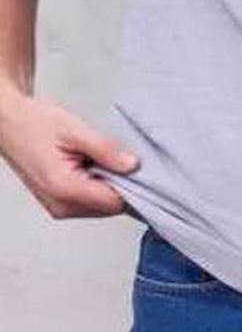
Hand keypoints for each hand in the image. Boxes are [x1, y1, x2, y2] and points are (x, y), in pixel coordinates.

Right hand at [0, 84, 139, 218]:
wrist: (9, 124)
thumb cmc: (35, 123)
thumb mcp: (76, 130)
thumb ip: (106, 150)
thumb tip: (132, 166)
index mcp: (64, 189)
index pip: (115, 202)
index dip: (131, 184)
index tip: (137, 164)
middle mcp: (60, 206)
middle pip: (110, 207)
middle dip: (120, 183)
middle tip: (116, 155)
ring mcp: (58, 208)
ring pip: (102, 206)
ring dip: (108, 184)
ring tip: (97, 157)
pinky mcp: (59, 204)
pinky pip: (90, 201)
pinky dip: (98, 185)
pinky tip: (91, 164)